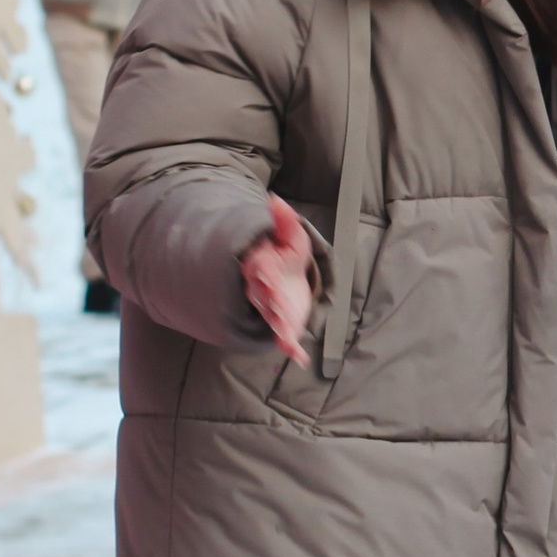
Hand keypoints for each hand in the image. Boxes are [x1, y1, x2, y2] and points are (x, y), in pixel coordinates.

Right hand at [240, 193, 316, 364]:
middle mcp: (261, 289)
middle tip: (276, 309)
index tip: (262, 272)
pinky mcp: (282, 321)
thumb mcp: (288, 236)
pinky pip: (283, 336)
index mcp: (262, 266)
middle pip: (263, 296)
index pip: (259, 268)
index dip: (260, 271)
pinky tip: (298, 356)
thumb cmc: (282, 256)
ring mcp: (270, 308)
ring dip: (279, 328)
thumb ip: (284, 220)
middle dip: (269, 301)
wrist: (280, 278)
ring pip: (272, 318)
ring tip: (287, 339)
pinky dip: (289, 347)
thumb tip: (275, 199)